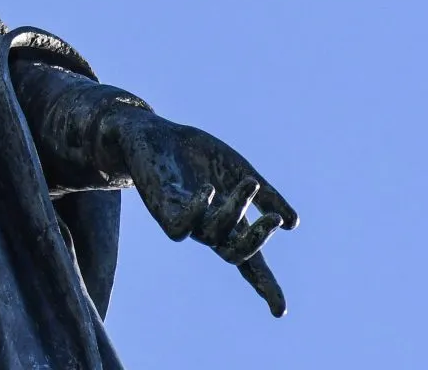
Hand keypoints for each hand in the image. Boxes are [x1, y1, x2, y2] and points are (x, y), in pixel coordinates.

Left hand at [104, 105, 297, 315]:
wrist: (151, 131)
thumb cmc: (196, 154)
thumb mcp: (239, 170)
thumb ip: (266, 195)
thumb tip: (293, 225)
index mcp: (230, 223)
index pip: (250, 262)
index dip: (265, 286)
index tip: (280, 312)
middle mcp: (207, 227)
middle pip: (234, 253)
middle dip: (257, 240)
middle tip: (274, 220)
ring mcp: (185, 219)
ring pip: (214, 233)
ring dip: (236, 209)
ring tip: (249, 182)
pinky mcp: (162, 208)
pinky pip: (178, 227)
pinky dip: (196, 212)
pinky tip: (208, 190)